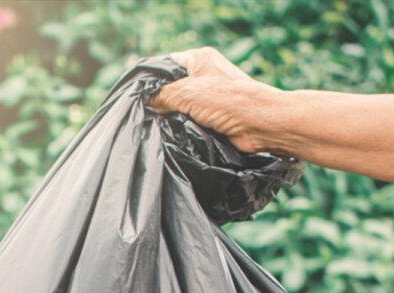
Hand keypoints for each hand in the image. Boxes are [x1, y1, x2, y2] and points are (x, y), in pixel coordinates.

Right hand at [150, 47, 279, 153]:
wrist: (260, 124)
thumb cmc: (226, 101)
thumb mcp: (185, 93)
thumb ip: (160, 96)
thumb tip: (145, 104)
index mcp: (198, 58)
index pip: (164, 65)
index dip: (148, 80)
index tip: (134, 96)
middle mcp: (204, 74)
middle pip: (169, 86)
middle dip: (157, 100)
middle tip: (143, 113)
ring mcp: (208, 95)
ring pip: (177, 105)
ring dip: (169, 116)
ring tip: (155, 124)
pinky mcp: (212, 114)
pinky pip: (187, 118)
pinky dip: (179, 125)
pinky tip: (170, 132)